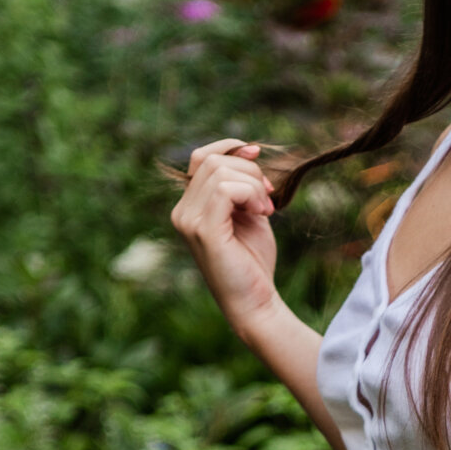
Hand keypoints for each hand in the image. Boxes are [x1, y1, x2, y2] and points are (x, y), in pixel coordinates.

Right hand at [170, 140, 278, 330]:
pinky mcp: (203, 230)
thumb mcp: (248, 212)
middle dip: (249, 170)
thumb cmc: (253, 261)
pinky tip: (261, 213)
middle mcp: (182, 212)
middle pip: (212, 160)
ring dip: (254, 185)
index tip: (257, 153)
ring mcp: (188, 221)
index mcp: (190, 207)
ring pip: (220, 172)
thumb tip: (249, 149)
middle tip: (268, 198)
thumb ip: (243, 184)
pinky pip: (225, 189)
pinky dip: (250, 193)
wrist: (256, 301)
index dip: (230, 147)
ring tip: (265, 209)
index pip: (201, 157)